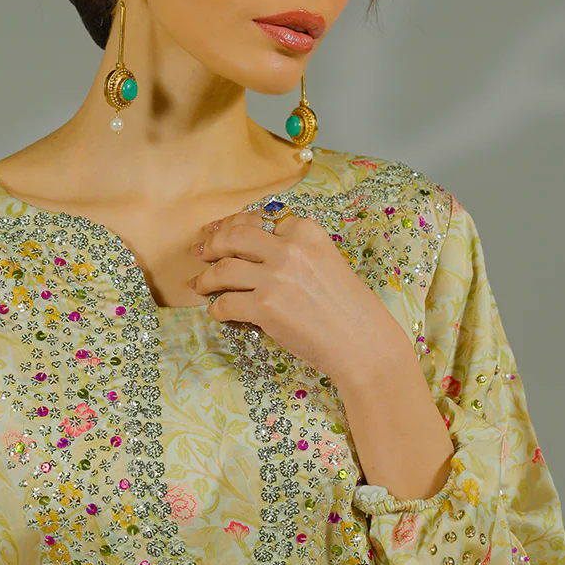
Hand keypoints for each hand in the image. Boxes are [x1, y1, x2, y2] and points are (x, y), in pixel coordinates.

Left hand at [188, 209, 409, 384]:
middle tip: (203, 253)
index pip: (259, 220)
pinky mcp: (265, 307)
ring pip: (223, 269)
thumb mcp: (327, 262)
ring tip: (200, 285)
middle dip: (213, 244)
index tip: (221, 232)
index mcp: (307, 232)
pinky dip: (216, 309)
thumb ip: (296, 251)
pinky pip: (225, 303)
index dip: (235, 225)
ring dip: (206, 278)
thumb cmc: (350, 309)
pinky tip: (219, 312)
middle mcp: (289, 249)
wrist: (363, 344)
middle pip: (234, 236)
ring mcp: (275, 277)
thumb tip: (255, 253)